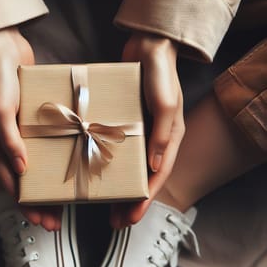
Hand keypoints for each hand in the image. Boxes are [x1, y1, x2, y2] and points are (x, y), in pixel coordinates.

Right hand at [0, 27, 61, 230]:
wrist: (7, 48)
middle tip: (55, 220)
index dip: (25, 203)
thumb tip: (21, 168)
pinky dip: (53, 162)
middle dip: (38, 202)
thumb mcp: (0, 108)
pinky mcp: (34, 123)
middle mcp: (8, 143)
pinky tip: (66, 168)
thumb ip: (7, 138)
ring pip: (36, 169)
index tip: (40, 219)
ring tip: (63, 202)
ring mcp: (21, 134)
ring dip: (47, 186)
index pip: (11, 183)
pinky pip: (44, 148)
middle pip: (25, 182)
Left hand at [110, 32, 184, 227]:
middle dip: (131, 201)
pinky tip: (97, 175)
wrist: (147, 45)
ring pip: (129, 168)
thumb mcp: (163, 102)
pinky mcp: (124, 123)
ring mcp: (140, 132)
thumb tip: (155, 167)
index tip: (132, 217)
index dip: (146, 199)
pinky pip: (117, 149)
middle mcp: (155, 139)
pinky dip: (109, 164)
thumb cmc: (159, 72)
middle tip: (116, 220)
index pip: (159, 176)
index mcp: (169, 137)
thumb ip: (161, 133)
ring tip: (107, 208)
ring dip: (119, 188)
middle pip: (143, 178)